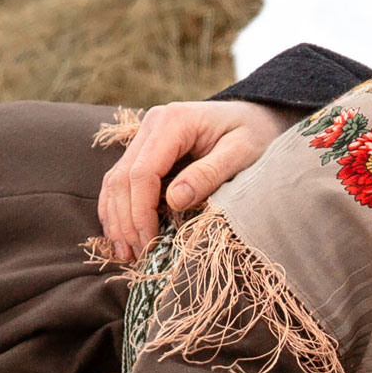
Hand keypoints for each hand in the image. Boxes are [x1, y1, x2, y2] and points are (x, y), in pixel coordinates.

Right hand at [96, 101, 293, 261]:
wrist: (255, 116)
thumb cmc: (256, 135)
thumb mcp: (242, 153)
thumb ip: (209, 174)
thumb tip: (175, 201)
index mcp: (174, 122)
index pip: (143, 173)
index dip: (141, 212)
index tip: (150, 243)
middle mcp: (152, 124)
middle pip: (123, 178)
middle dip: (126, 220)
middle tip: (136, 256)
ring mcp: (146, 135)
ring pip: (116, 179)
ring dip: (116, 217)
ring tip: (125, 252)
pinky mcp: (146, 148)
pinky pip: (122, 178)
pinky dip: (118, 206)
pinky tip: (121, 232)